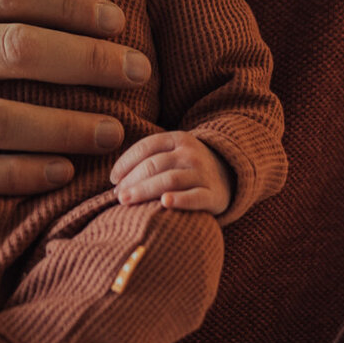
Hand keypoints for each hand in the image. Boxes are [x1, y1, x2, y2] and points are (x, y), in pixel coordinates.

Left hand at [110, 130, 234, 214]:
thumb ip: (149, 158)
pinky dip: (180, 200)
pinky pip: (195, 197)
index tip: (113, 180)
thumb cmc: (188, 168)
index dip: (125, 163)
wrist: (230, 176)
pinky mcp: (214, 195)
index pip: (145, 147)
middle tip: (118, 196)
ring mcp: (203, 173)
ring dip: (144, 190)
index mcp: (178, 139)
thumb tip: (115, 179)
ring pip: (169, 180)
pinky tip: (164, 204)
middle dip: (131, 181)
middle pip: (154, 165)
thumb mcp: (172, 153)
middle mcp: (191, 153)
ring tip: (127, 202)